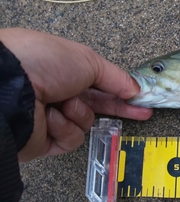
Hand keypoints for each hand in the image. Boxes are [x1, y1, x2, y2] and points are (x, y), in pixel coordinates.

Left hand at [0, 28, 152, 161]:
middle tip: (143, 113)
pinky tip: (51, 117)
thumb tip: (135, 90)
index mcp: (63, 71)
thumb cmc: (45, 63)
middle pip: (95, 107)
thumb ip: (115, 77)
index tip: (140, 99)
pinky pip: (71, 139)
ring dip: (78, 112)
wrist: (11, 87)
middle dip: (119, 109)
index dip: (121, 91)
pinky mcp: (44, 141)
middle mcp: (56, 94)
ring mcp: (50, 118)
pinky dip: (64, 127)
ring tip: (62, 102)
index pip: (99, 84)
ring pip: (85, 123)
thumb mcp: (87, 60)